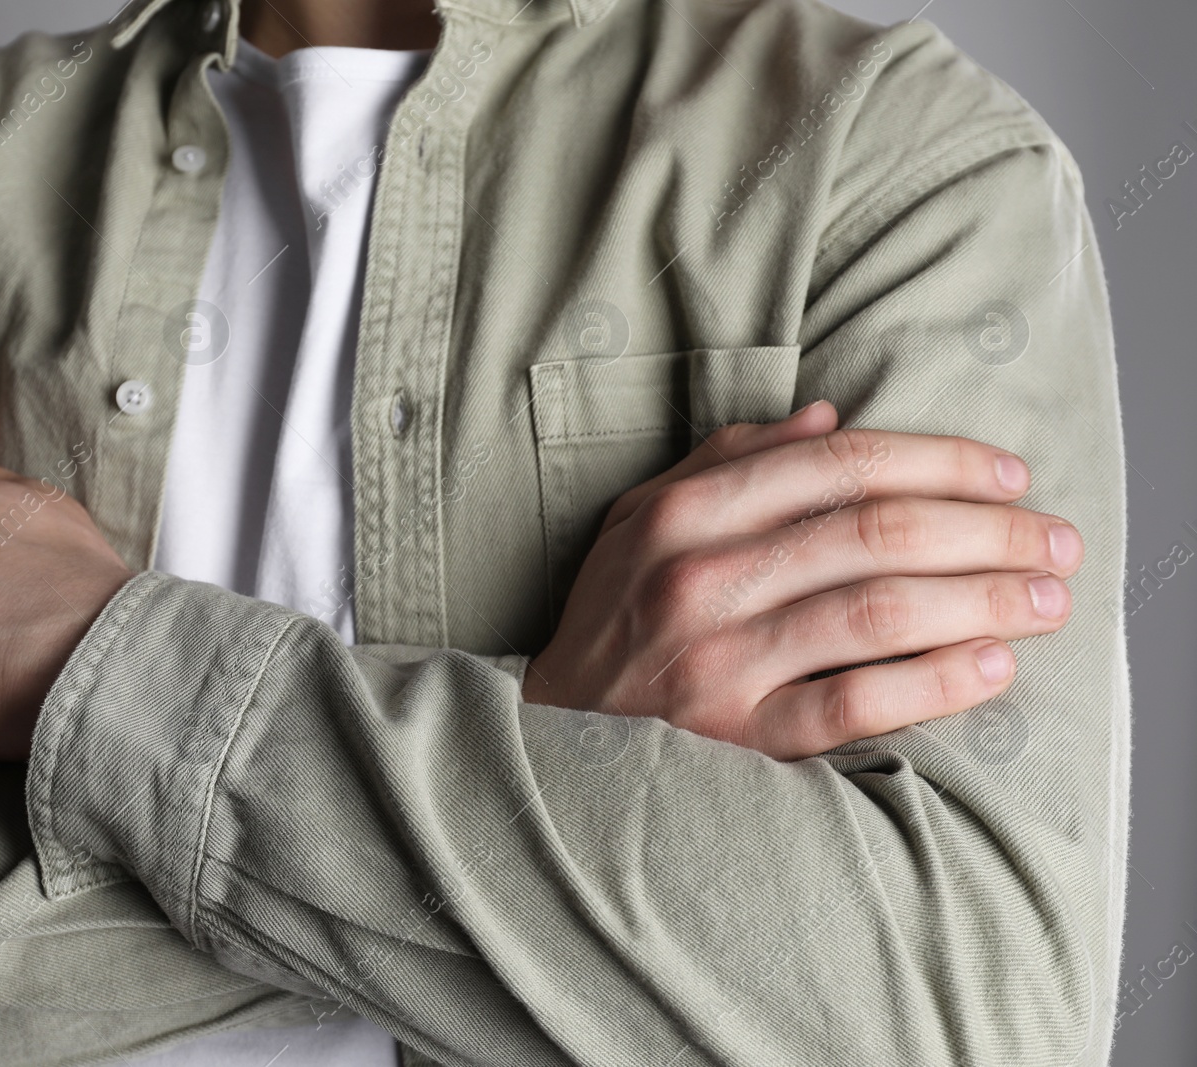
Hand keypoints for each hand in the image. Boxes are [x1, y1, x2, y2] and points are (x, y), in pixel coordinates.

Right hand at [523, 400, 1083, 759]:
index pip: (837, 465)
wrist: (552, 731)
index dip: (937, 461)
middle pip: (874, 533)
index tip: (1008, 474)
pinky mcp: (737, 736)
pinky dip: (934, 681)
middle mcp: (700, 578)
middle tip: (1055, 539)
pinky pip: (855, 703)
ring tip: (1048, 597)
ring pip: (878, 611)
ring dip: (983, 599)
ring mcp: (719, 660)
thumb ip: (731, 460)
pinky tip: (994, 666)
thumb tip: (830, 419)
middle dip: (986, 528)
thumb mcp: (644, 516)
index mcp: (684, 513)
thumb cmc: (613, 613)